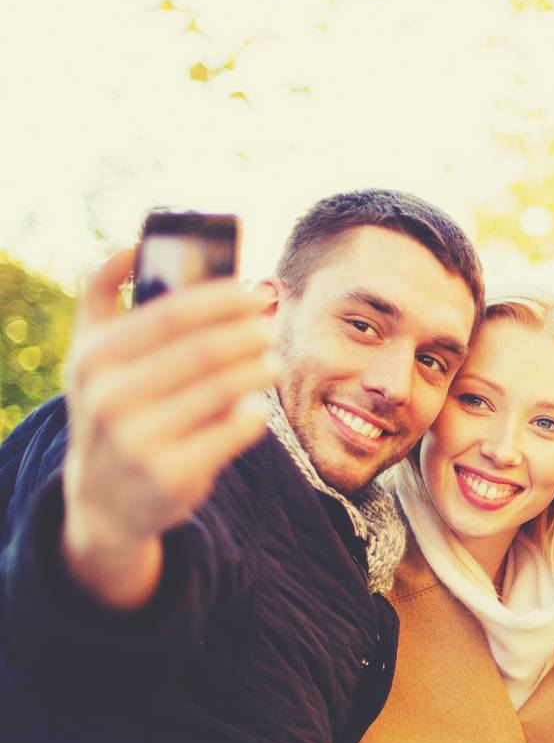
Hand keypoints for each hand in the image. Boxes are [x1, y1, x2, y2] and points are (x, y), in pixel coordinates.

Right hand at [60, 250, 276, 609]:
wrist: (102, 498)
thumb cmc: (112, 408)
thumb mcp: (91, 354)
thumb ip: (102, 297)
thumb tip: (134, 243)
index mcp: (93, 357)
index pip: (171, 313)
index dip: (222, 297)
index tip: (255, 288)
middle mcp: (109, 397)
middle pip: (203, 350)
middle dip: (248, 332)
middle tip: (273, 324)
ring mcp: (136, 440)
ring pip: (223, 389)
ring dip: (259, 369)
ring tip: (274, 360)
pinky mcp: (168, 476)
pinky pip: (231, 432)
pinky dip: (252, 414)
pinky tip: (257, 407)